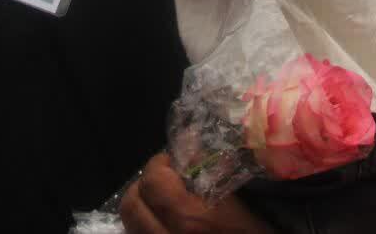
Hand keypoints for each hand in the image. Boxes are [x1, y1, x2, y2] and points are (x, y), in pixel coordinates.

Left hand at [119, 153, 273, 233]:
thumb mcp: (245, 211)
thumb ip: (218, 177)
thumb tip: (195, 149)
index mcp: (191, 219)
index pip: (152, 179)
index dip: (159, 164)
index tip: (173, 162)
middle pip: (130, 204)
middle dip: (144, 187)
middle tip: (166, 183)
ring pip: (131, 228)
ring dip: (143, 212)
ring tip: (165, 208)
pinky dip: (147, 232)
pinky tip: (167, 230)